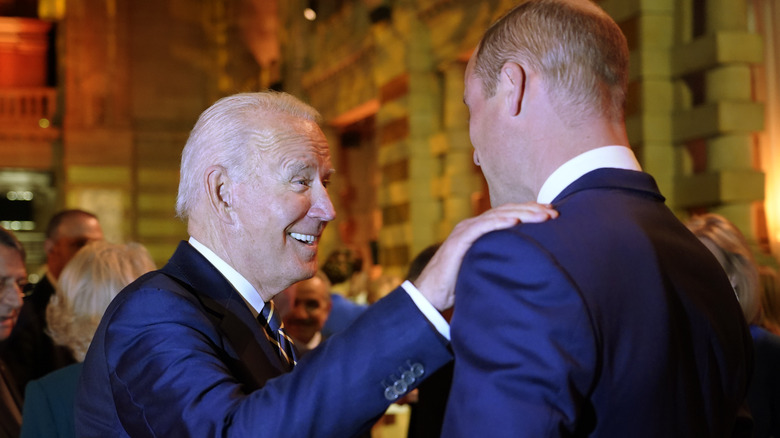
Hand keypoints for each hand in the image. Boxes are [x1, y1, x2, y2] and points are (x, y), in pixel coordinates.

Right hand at [413, 202, 557, 309]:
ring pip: (497, 215)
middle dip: (532, 210)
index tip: (552, 214)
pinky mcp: (458, 241)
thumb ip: (502, 261)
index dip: (530, 212)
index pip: (509, 215)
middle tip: (555, 213)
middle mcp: (473, 225)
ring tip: (542, 216)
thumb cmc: (459, 284)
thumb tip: (530, 266)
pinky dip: (498, 222)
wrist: (431, 294)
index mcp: (480, 230)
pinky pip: (481, 228)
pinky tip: (515, 221)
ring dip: (522, 214)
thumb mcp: (485, 269)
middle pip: (507, 211)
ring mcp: (464, 231)